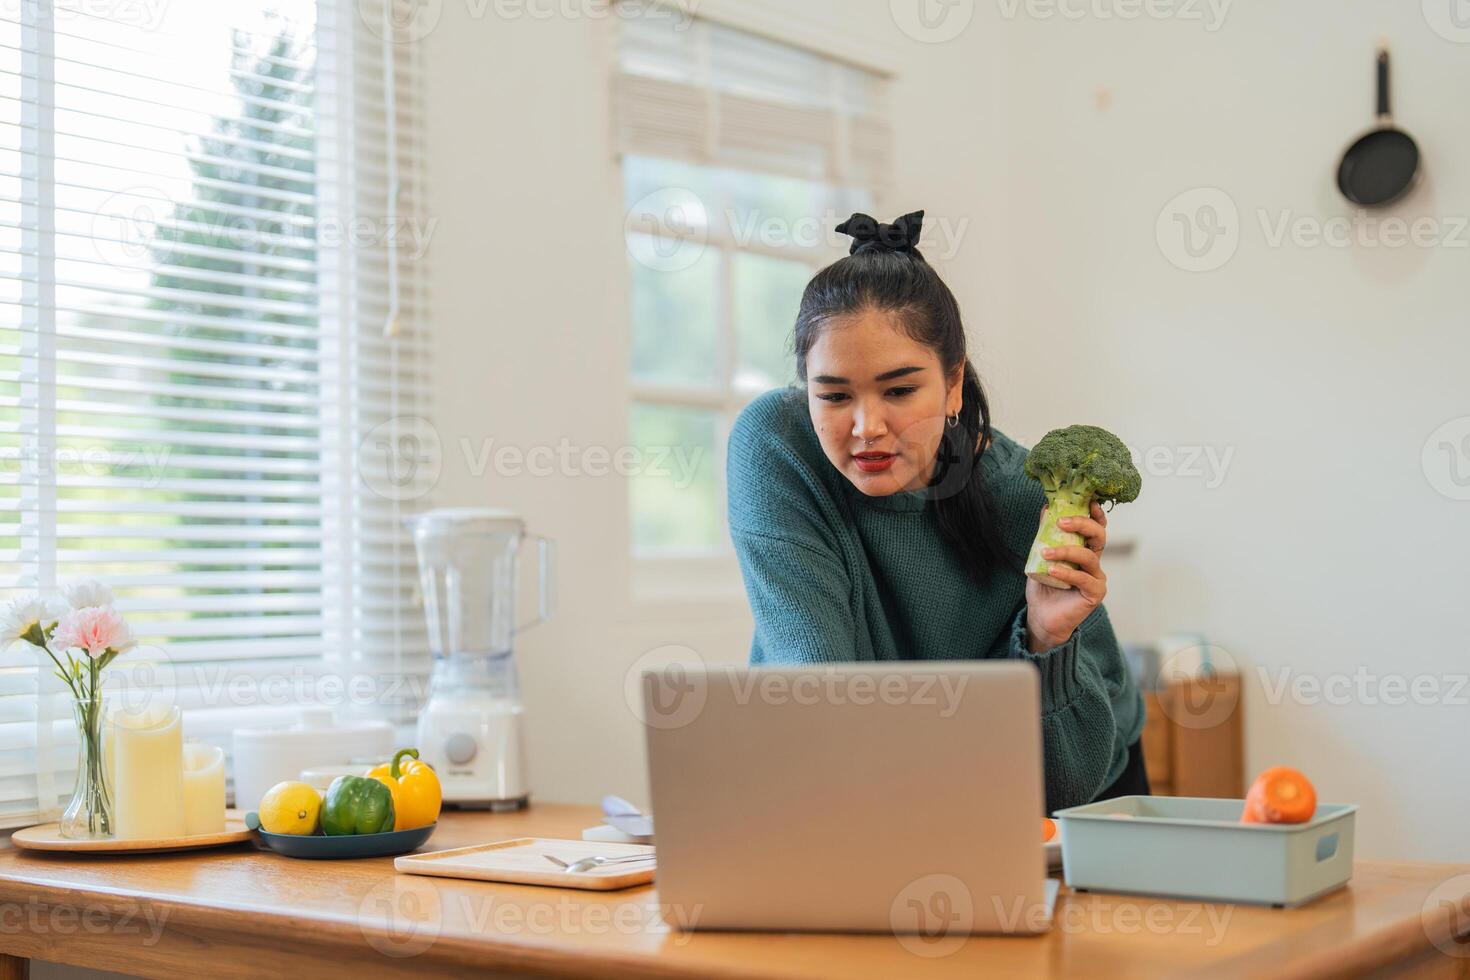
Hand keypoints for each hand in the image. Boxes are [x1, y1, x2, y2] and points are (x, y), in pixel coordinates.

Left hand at [1024, 502, 1108, 652]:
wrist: (1042, 617)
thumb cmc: (1044, 586)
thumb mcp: (1041, 556)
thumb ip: (1045, 535)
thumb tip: (1046, 508)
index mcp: (1084, 550)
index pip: (1096, 528)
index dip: (1095, 514)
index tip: (1089, 502)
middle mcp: (1094, 562)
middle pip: (1099, 536)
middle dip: (1082, 524)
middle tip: (1061, 522)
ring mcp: (1096, 577)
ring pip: (1089, 556)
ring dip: (1066, 551)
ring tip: (1046, 552)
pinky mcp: (1095, 593)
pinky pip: (1083, 578)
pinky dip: (1067, 572)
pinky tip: (1052, 570)